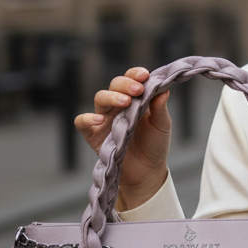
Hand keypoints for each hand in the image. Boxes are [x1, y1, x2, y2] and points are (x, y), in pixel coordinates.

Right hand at [74, 67, 171, 210]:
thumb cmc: (155, 145)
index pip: (131, 79)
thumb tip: (164, 88)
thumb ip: (160, 107)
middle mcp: (117, 105)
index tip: (145, 76)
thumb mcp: (162, 125)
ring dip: (111, 97)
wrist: (147, 172)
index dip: (135, 74)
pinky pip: (82, 121)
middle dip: (125, 84)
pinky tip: (100, 120)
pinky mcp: (93, 134)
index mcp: (134, 99)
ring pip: (99, 99)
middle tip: (137, 90)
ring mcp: (104, 119)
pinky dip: (87, 118)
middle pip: (114, 85)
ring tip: (125, 103)